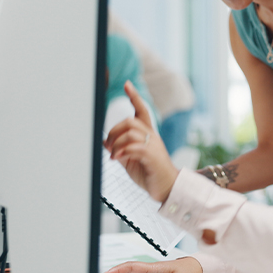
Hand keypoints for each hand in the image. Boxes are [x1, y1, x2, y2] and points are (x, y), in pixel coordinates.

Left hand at [104, 81, 177, 201]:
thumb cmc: (150, 173)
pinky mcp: (152, 156)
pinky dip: (122, 151)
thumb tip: (106, 142)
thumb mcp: (131, 159)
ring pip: (131, 133)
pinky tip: (117, 159)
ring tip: (113, 156)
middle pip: (131, 121)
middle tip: (108, 145)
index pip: (142, 111)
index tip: (127, 85)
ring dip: (116, 144)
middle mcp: (152, 137)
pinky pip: (135, 147)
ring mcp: (153, 146)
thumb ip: (120, 149)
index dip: (135, 97)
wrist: (167, 187)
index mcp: (148, 135)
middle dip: (114, 131)